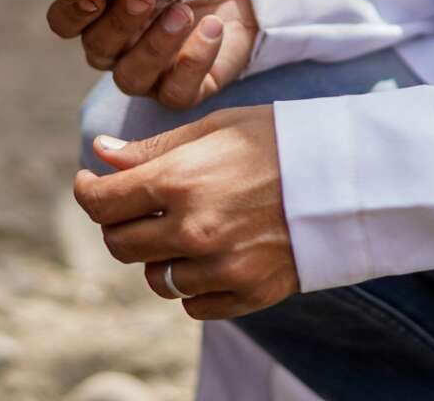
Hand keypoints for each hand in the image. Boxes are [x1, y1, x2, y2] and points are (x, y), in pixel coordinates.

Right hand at [62, 0, 258, 106]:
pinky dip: (194, 62)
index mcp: (100, 8)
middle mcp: (115, 45)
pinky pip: (176, 92)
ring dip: (154, 47)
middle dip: (118, 23)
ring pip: (131, 78)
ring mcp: (148, 71)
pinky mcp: (183, 88)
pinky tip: (212, 28)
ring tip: (183, 13)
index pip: (65, 22)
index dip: (72, 13)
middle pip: (97, 50)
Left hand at [73, 105, 297, 319]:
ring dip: (155, 256)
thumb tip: (101, 153)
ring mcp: (221, 266)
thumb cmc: (275, 140)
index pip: (101, 203)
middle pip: (120, 244)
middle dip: (117, 224)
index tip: (91, 183)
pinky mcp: (250, 292)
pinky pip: (194, 305)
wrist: (347, 176)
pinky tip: (205, 256)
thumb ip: (152, 149)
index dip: (87, 192)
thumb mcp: (211, 128)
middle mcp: (192, 229)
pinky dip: (191, 285)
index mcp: (177, 180)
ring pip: (156, 279)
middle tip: (132, 206)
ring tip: (176, 230)